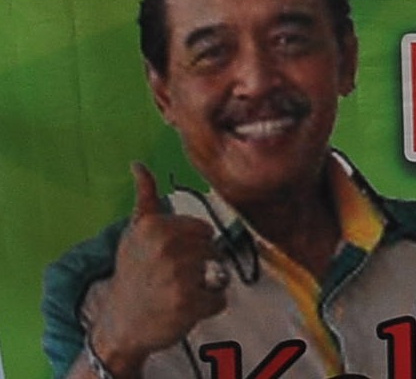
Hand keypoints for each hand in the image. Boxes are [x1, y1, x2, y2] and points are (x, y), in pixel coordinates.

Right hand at [86, 166, 228, 378]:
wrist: (119, 326)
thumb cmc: (131, 276)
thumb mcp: (134, 233)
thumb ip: (145, 198)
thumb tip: (139, 165)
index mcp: (155, 226)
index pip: (205, 230)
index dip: (193, 246)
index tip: (169, 259)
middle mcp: (166, 247)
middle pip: (214, 250)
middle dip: (200, 265)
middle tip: (172, 278)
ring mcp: (177, 275)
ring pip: (220, 273)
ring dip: (205, 286)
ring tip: (177, 292)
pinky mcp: (188, 302)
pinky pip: (220, 298)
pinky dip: (208, 307)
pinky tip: (183, 309)